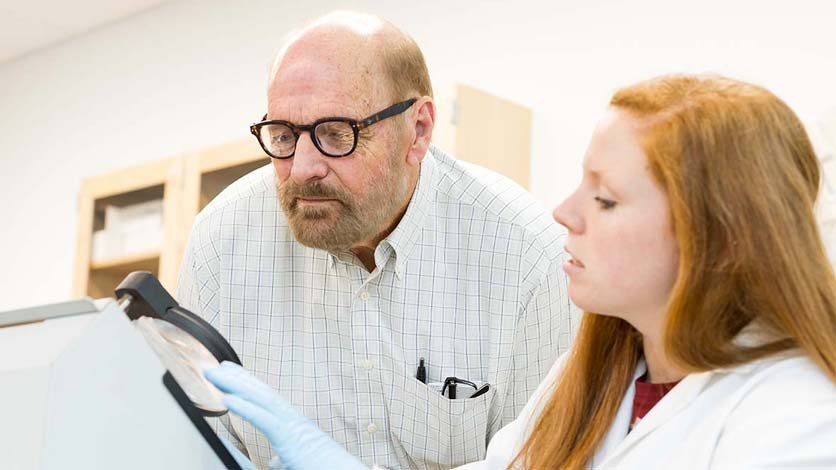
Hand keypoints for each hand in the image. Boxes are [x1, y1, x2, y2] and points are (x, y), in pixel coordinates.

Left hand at [205, 361, 367, 469]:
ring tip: (213, 375)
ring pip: (261, 399)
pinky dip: (245, 407)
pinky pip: (265, 419)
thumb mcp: (298, 463)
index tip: (231, 374)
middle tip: (216, 367)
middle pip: (261, 393)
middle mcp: (295, 420)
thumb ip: (285, 459)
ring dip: (235, 385)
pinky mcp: (293, 438)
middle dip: (237, 378)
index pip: (267, 399)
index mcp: (295, 426)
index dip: (248, 385)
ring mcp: (295, 426)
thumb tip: (275, 460)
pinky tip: (226, 399)